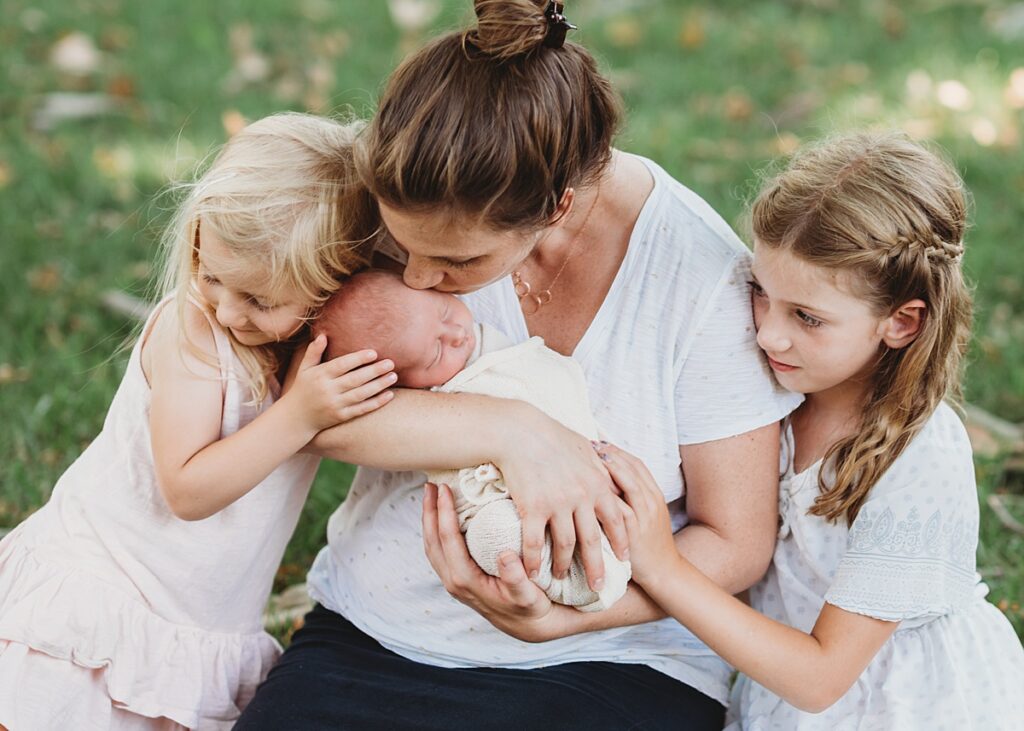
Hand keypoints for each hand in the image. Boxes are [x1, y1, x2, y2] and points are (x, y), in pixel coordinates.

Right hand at [280, 335, 395, 435]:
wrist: (295, 419)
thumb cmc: (302, 388)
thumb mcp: (304, 369)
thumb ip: (313, 352)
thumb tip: (323, 335)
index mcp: (320, 375)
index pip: (341, 365)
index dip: (358, 359)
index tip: (374, 353)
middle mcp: (328, 390)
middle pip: (355, 379)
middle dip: (374, 371)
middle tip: (390, 363)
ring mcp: (335, 405)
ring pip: (361, 394)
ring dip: (379, 385)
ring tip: (393, 376)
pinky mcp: (341, 417)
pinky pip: (361, 409)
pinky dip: (376, 403)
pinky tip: (390, 395)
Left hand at [422, 482, 579, 642]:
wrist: (531, 626)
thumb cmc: (531, 607)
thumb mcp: (529, 596)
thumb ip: (517, 579)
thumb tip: (505, 556)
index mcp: (466, 581)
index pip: (448, 540)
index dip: (444, 512)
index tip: (444, 488)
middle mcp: (454, 581)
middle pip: (432, 540)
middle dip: (429, 511)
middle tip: (431, 484)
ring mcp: (454, 581)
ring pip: (432, 545)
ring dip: (430, 519)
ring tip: (432, 495)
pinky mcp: (459, 578)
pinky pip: (440, 550)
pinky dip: (437, 530)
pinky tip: (444, 515)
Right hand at [494, 413, 629, 592]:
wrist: (520, 431)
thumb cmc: (552, 436)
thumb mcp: (585, 449)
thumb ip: (600, 467)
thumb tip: (611, 476)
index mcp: (597, 483)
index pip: (615, 520)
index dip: (620, 542)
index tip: (624, 559)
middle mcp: (581, 497)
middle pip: (593, 541)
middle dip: (596, 567)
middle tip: (598, 586)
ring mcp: (557, 504)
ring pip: (565, 545)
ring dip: (563, 565)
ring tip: (560, 577)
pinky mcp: (532, 508)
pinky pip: (535, 542)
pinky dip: (533, 560)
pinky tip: (532, 572)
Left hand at [594, 443, 677, 586]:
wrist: (664, 570)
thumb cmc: (649, 541)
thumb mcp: (646, 514)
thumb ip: (632, 496)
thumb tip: (608, 478)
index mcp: (654, 495)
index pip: (637, 464)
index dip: (618, 451)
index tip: (600, 441)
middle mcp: (651, 501)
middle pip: (632, 469)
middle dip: (612, 454)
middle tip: (591, 443)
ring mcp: (644, 516)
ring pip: (629, 484)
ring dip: (611, 469)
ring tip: (592, 459)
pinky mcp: (634, 532)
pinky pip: (622, 510)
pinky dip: (609, 496)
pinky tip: (592, 488)